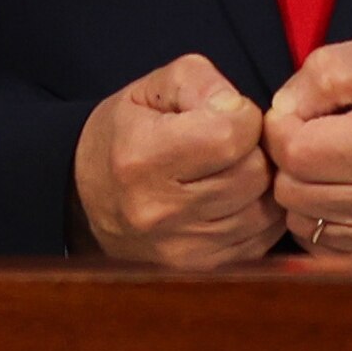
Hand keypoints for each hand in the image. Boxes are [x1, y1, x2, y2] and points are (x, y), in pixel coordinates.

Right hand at [71, 54, 279, 267]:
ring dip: (258, 186)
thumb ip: (201, 82)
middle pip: (254, 173)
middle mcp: (160, 211)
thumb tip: (239, 108)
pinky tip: (232, 199)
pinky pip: (262, 237)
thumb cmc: (125, 135)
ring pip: (265, 209)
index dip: (242, 116)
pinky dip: (257, 214)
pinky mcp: (201, 268)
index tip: (226, 116)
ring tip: (229, 172)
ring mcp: (182, 248)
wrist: (86, 199)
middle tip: (230, 146)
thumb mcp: (152, 89)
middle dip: (253, 151)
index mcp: (143, 158)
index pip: (231, 135)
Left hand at [263, 34, 351, 257]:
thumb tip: (282, 108)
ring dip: (304, 190)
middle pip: (290, 189)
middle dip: (291, 158)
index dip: (285, 125)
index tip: (305, 112)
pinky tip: (344, 191)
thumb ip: (327, 72)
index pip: (294, 149)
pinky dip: (321, 217)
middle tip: (318, 136)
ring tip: (333, 164)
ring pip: (299, 220)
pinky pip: (320, 245)